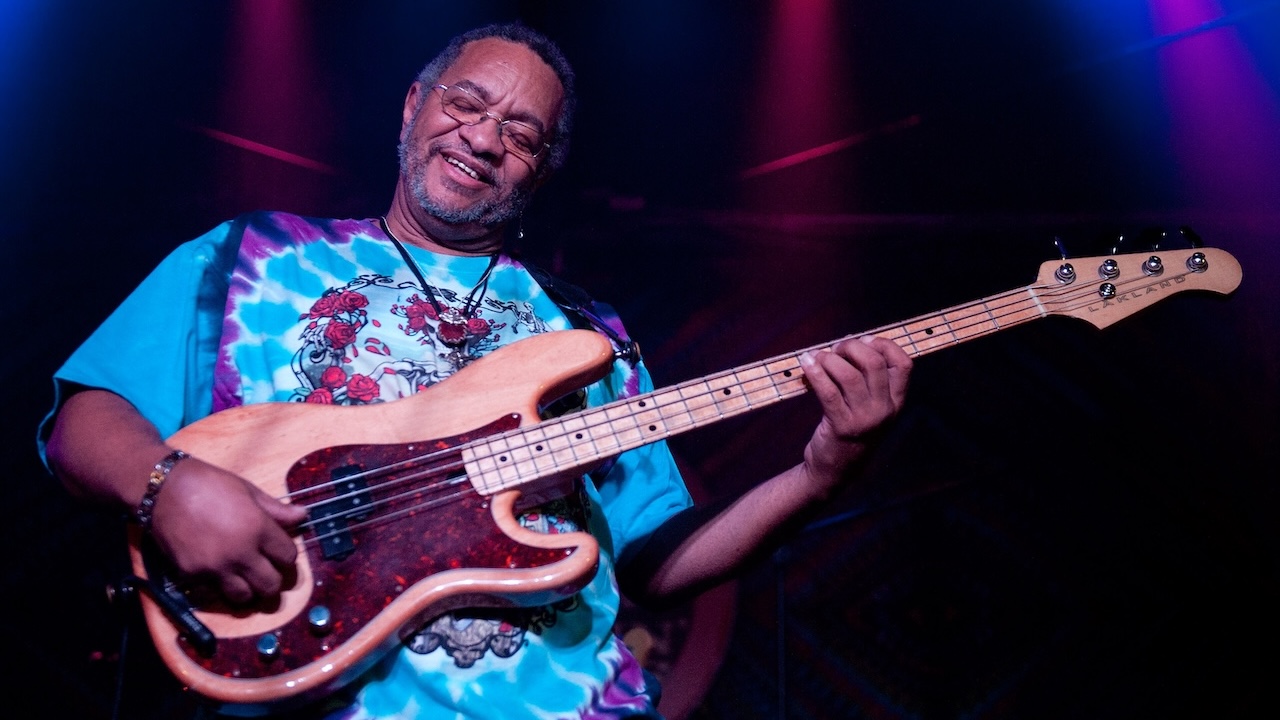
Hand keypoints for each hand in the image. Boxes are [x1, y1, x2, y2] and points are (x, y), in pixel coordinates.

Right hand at [149, 456, 308, 604]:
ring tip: (246, 579)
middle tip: (267, 572)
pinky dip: (222, 588)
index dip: (287, 557)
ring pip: (245, 598)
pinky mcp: (193, 575)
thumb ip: (276, 510)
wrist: (163, 489)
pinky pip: (216, 593)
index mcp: (258, 528)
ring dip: (249, 591)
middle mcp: (240, 553)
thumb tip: (303, 515)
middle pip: (271, 585)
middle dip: (273, 581)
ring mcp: (215, 568)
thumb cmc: (208, 484)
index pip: (288, 557)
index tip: (279, 553)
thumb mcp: (248, 491)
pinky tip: (221, 575)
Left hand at [799, 335, 911, 494]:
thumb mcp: (869, 407)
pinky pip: (827, 390)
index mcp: (896, 402)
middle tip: (835, 349)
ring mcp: (865, 420)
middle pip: (874, 363)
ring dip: (829, 359)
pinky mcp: (841, 426)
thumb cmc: (849, 429)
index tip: (865, 339)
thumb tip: (849, 342)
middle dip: (851, 347)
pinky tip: (806, 363)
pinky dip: (815, 371)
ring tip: (817, 358)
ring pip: (848, 374)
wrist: (834, 470)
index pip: (904, 364)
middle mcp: (885, 410)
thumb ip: (866, 379)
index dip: (884, 345)